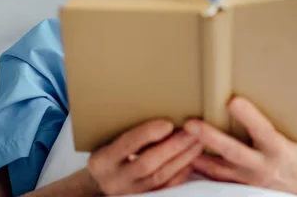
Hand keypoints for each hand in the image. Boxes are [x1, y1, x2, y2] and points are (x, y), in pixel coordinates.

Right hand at [86, 119, 202, 194]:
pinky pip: (166, 189)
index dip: (147, 134)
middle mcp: (114, 179)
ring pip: (160, 177)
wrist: (99, 182)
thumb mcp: (107, 140)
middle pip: (147, 163)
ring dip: (182, 158)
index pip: (126, 145)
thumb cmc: (107, 151)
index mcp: (101, 160)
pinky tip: (192, 160)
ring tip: (198, 142)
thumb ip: (127, 132)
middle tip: (193, 131)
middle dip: (173, 146)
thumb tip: (157, 108)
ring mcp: (128, 192)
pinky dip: (181, 174)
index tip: (168, 123)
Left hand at [183, 97, 296, 196]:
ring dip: (197, 155)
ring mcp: (250, 180)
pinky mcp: (240, 188)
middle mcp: (263, 166)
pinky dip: (199, 169)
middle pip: (233, 151)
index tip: (234, 100)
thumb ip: (269, 124)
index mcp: (280, 149)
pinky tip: (184, 158)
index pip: (263, 130)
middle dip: (210, 137)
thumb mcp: (292, 136)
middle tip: (190, 124)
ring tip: (178, 140)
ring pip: (218, 169)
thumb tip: (244, 98)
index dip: (248, 116)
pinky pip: (216, 179)